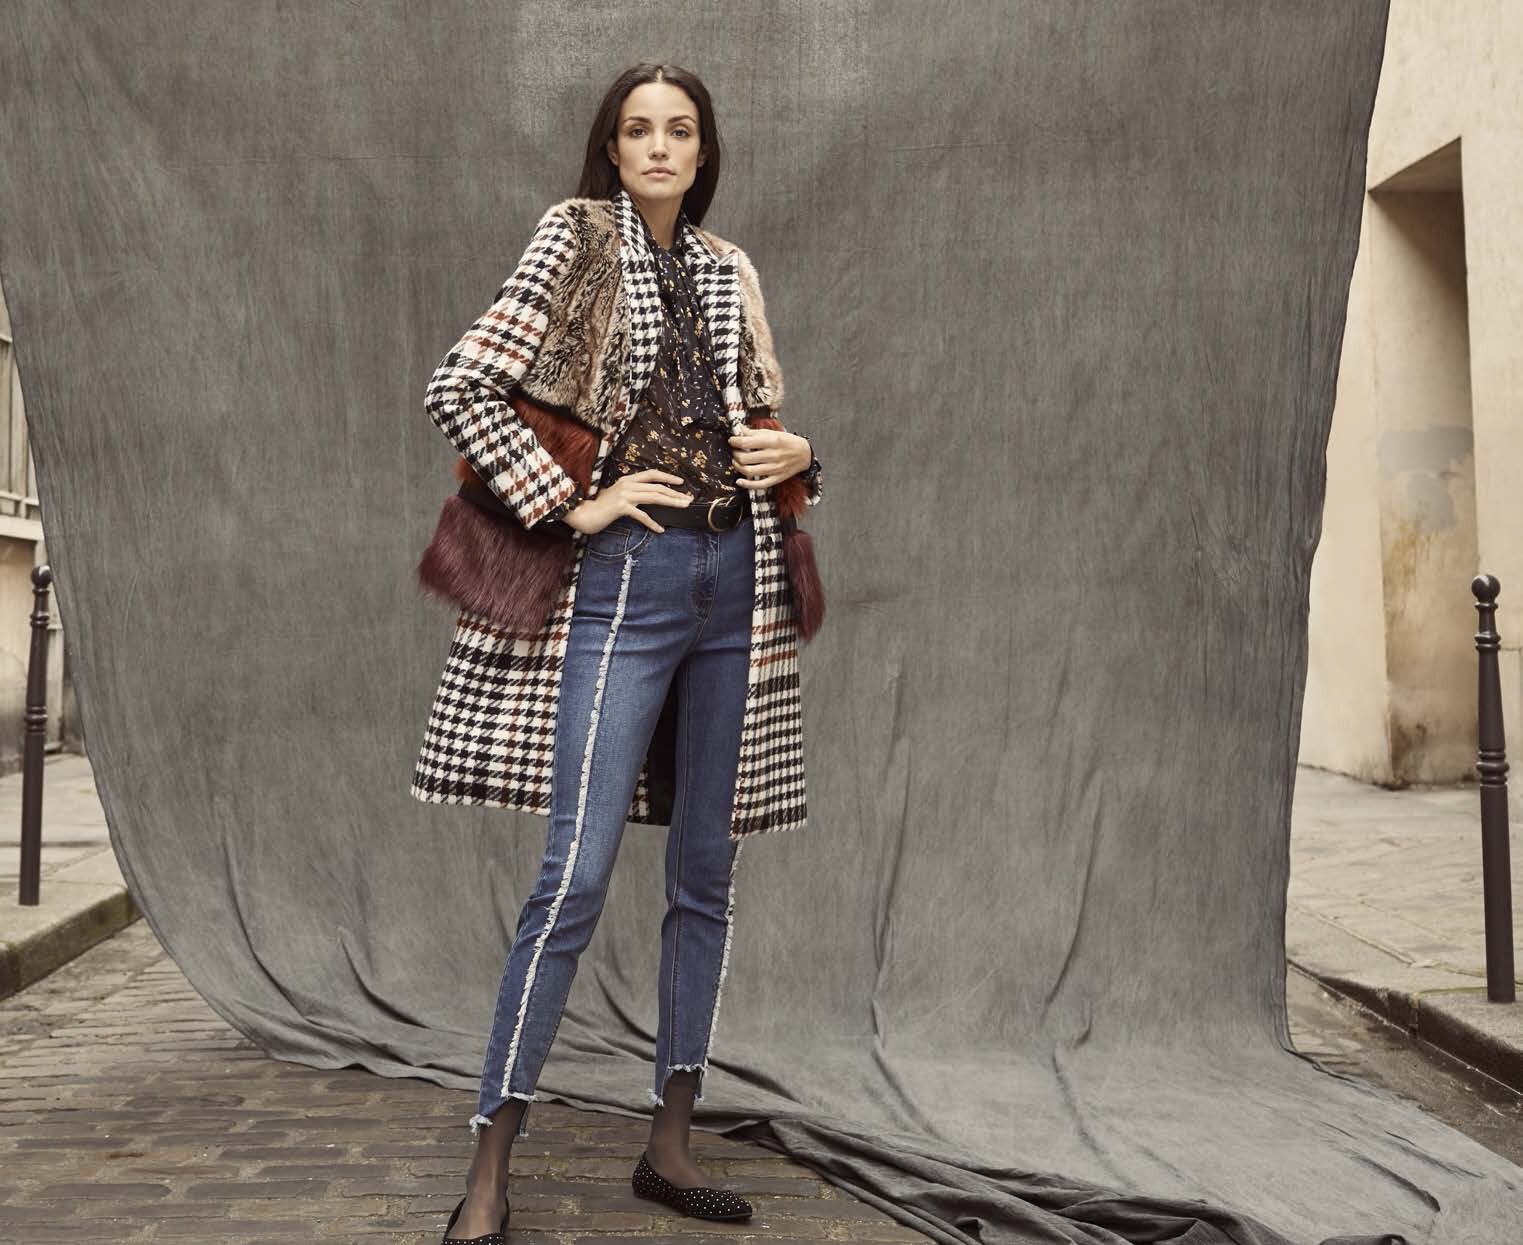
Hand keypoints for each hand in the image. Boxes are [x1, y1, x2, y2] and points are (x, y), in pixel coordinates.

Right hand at [564, 469, 691, 534]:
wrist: (581, 513)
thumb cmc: (599, 507)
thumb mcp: (617, 496)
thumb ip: (632, 495)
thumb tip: (648, 499)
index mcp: (627, 479)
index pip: (652, 474)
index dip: (668, 477)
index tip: (680, 482)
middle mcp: (627, 484)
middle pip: (657, 487)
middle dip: (675, 493)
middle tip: (688, 499)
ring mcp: (624, 495)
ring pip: (654, 497)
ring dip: (671, 502)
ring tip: (682, 507)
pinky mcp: (621, 507)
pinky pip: (642, 515)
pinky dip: (652, 523)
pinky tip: (660, 529)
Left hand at [728, 429, 811, 488]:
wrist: (805, 454)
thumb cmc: (788, 442)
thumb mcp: (773, 433)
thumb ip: (755, 432)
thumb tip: (739, 429)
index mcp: (772, 441)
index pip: (746, 443)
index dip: (734, 442)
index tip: (732, 440)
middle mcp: (773, 455)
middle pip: (745, 458)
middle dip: (735, 454)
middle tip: (735, 451)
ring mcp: (775, 469)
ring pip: (749, 471)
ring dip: (738, 466)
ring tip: (737, 462)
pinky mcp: (776, 479)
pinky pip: (759, 485)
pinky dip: (747, 484)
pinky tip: (739, 481)